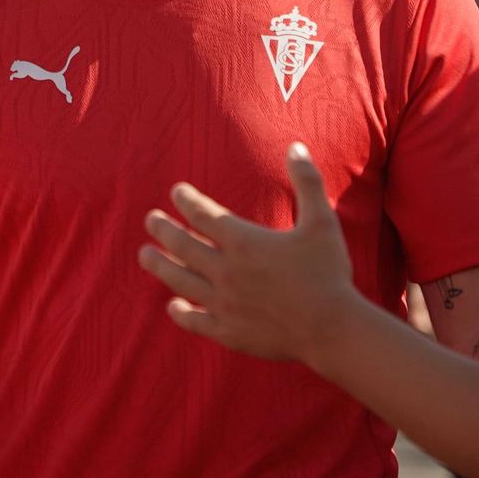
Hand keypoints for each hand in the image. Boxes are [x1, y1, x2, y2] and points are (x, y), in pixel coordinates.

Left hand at [138, 143, 359, 365]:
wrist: (334, 329)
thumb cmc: (329, 273)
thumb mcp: (322, 221)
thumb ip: (306, 181)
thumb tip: (295, 146)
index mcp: (243, 241)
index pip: (201, 213)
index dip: (185, 199)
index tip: (177, 191)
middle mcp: (225, 270)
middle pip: (181, 245)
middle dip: (162, 229)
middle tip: (150, 219)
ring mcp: (224, 303)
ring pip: (179, 280)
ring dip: (158, 265)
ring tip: (144, 255)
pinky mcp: (229, 331)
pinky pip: (195, 321)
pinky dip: (180, 312)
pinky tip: (172, 306)